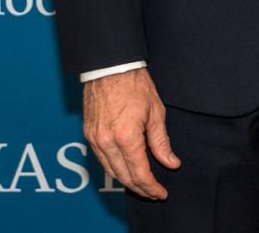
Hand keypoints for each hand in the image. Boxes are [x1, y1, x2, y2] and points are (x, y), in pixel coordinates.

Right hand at [83, 67, 179, 200]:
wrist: (110, 66)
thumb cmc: (134, 84)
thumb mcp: (155, 112)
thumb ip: (161, 142)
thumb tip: (171, 163)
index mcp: (126, 137)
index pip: (139, 173)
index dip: (151, 187)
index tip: (161, 193)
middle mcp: (106, 142)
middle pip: (123, 176)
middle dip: (139, 188)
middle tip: (153, 193)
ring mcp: (94, 139)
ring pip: (110, 170)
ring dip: (126, 180)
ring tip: (141, 185)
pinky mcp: (88, 134)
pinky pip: (101, 159)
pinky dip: (113, 167)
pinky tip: (124, 168)